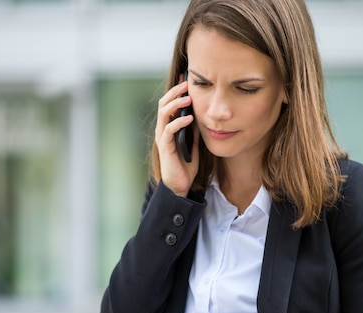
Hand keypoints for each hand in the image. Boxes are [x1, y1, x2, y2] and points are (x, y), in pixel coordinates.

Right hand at [154, 78, 199, 197]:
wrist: (180, 185)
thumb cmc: (185, 165)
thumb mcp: (193, 143)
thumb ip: (193, 130)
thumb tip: (200, 116)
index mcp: (168, 127)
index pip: (169, 104)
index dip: (176, 91)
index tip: (186, 78)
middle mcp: (162, 130)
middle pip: (163, 104)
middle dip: (174, 92)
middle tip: (187, 83)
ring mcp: (162, 138)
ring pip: (163, 114)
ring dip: (175, 103)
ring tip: (188, 97)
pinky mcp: (165, 147)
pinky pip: (169, 130)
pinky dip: (178, 122)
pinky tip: (189, 118)